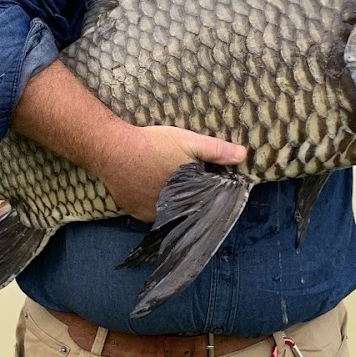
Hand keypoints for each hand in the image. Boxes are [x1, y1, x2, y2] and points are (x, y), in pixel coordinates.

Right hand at [96, 124, 247, 222]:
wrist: (112, 148)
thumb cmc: (152, 145)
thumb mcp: (188, 142)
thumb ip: (216, 150)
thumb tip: (243, 155)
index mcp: (185, 200)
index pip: (203, 205)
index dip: (207, 196)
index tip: (208, 186)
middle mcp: (167, 213)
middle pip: (184, 209)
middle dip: (189, 198)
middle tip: (185, 178)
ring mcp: (146, 215)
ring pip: (166, 211)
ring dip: (170, 200)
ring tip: (168, 180)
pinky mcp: (131, 210)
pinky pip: (148, 209)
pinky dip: (152, 200)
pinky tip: (151, 184)